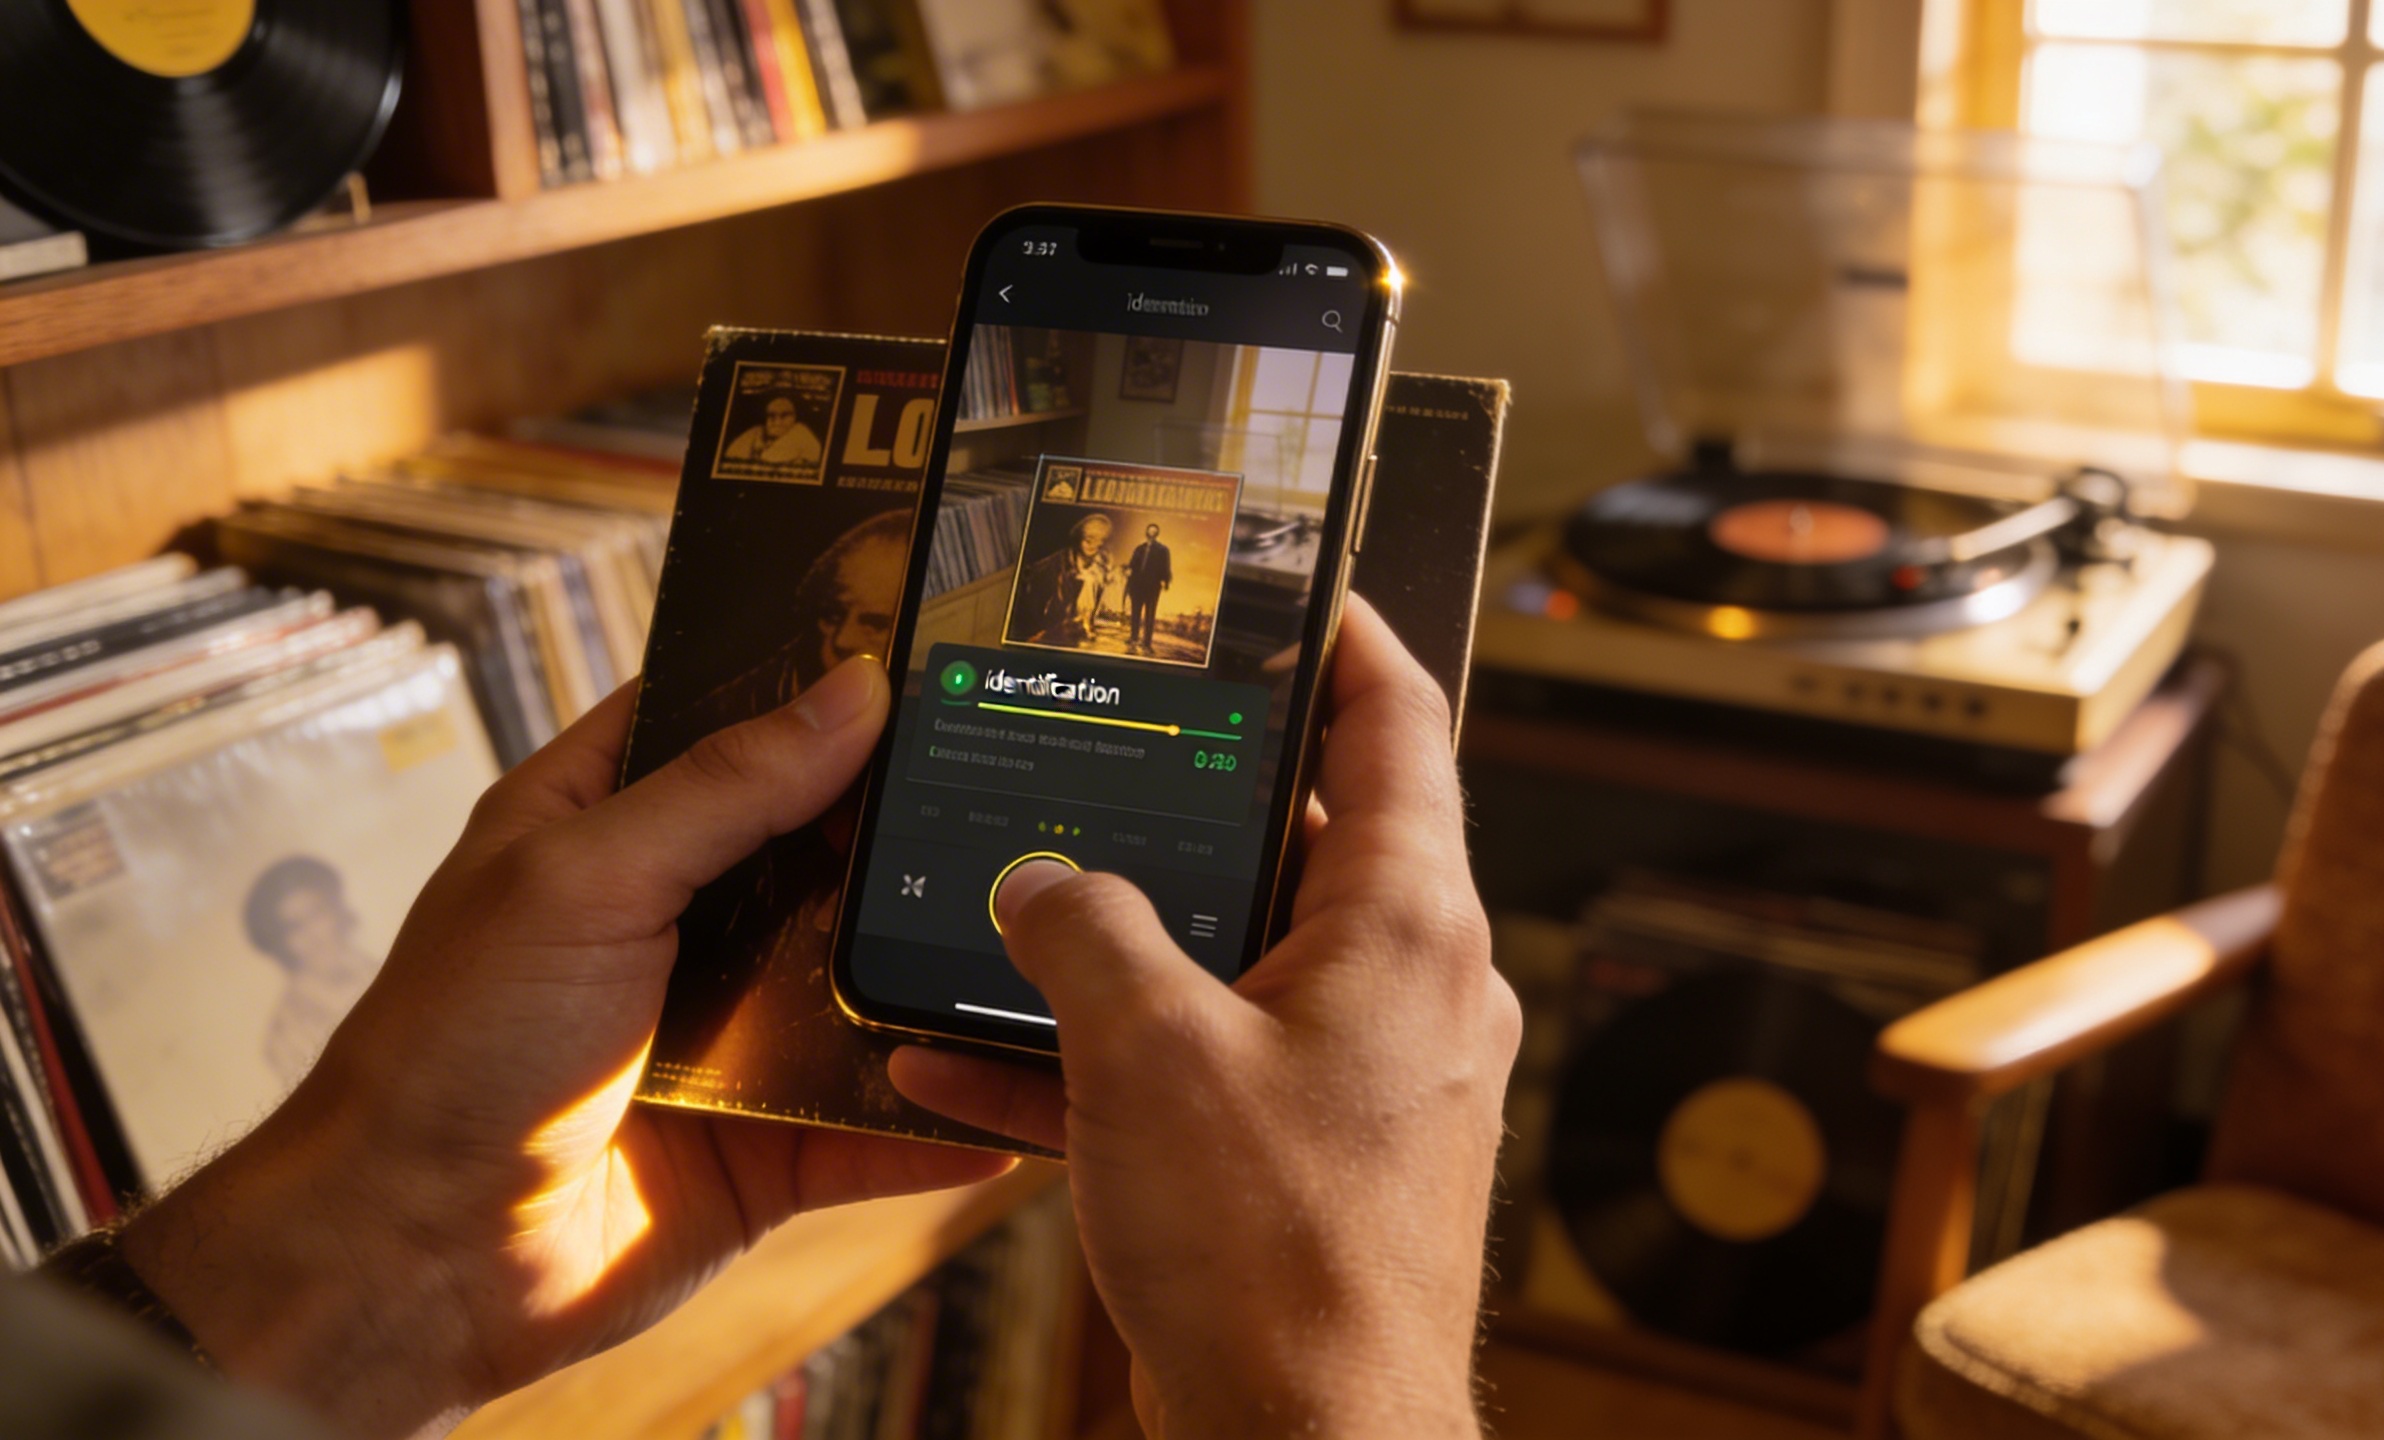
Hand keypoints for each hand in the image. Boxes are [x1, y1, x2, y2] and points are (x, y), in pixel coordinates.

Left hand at [121, 660, 1010, 1437]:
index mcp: (606, 827)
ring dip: (938, 969)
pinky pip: (880, 1124)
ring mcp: (732, 1032)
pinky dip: (945, 1117)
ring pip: (867, 984)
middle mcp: (681, 921)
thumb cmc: (454, 1047)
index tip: (934, 653)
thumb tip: (856, 692)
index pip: (727, 720)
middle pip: (824, 849)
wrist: (416, 1259)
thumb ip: (724, 787)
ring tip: (1050, 930)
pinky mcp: (771, 1144)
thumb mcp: (583, 878)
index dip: (816, 686)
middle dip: (910, 828)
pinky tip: (1025, 1086)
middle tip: (1032, 783)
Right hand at [891, 599, 1520, 1439]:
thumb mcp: (1146, 1052)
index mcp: (1405, 922)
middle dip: (1192, 793)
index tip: (1294, 584)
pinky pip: (1202, 1065)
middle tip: (1103, 732)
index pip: (1401, 724)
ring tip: (1008, 889)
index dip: (1348, 637)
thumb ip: (1084, 931)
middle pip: (1306, 836)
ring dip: (1121, 935)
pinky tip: (971, 1053)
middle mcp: (1406, 985)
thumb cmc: (1273, 1253)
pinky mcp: (1310, 1154)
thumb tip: (1040, 880)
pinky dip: (1106, 1052)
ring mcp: (1363, 1074)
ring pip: (1235, 957)